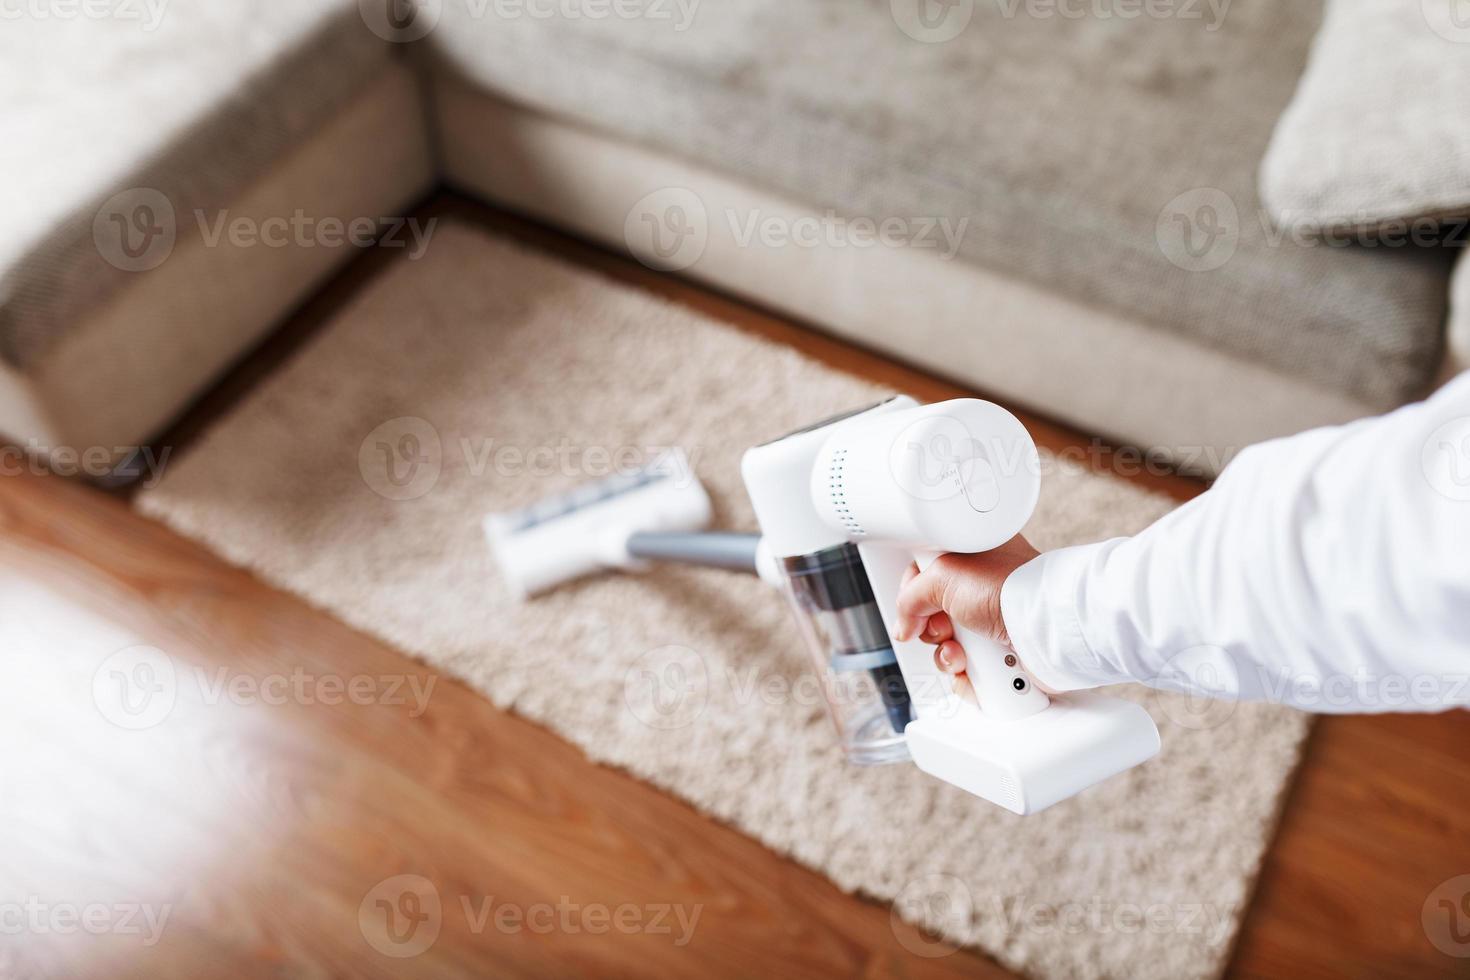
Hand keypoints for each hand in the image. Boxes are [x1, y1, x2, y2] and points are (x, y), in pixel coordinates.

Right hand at [893, 534, 1049, 701]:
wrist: (1045, 624)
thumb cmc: (1008, 587)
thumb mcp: (942, 575)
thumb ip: (910, 597)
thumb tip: (903, 624)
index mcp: (970, 559)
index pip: (925, 577)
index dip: (914, 594)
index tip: (913, 605)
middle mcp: (980, 592)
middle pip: (932, 617)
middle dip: (932, 630)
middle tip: (944, 627)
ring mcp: (991, 625)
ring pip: (948, 648)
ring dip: (947, 655)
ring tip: (962, 653)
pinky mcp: (1000, 656)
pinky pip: (968, 674)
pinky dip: (965, 677)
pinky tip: (973, 669)